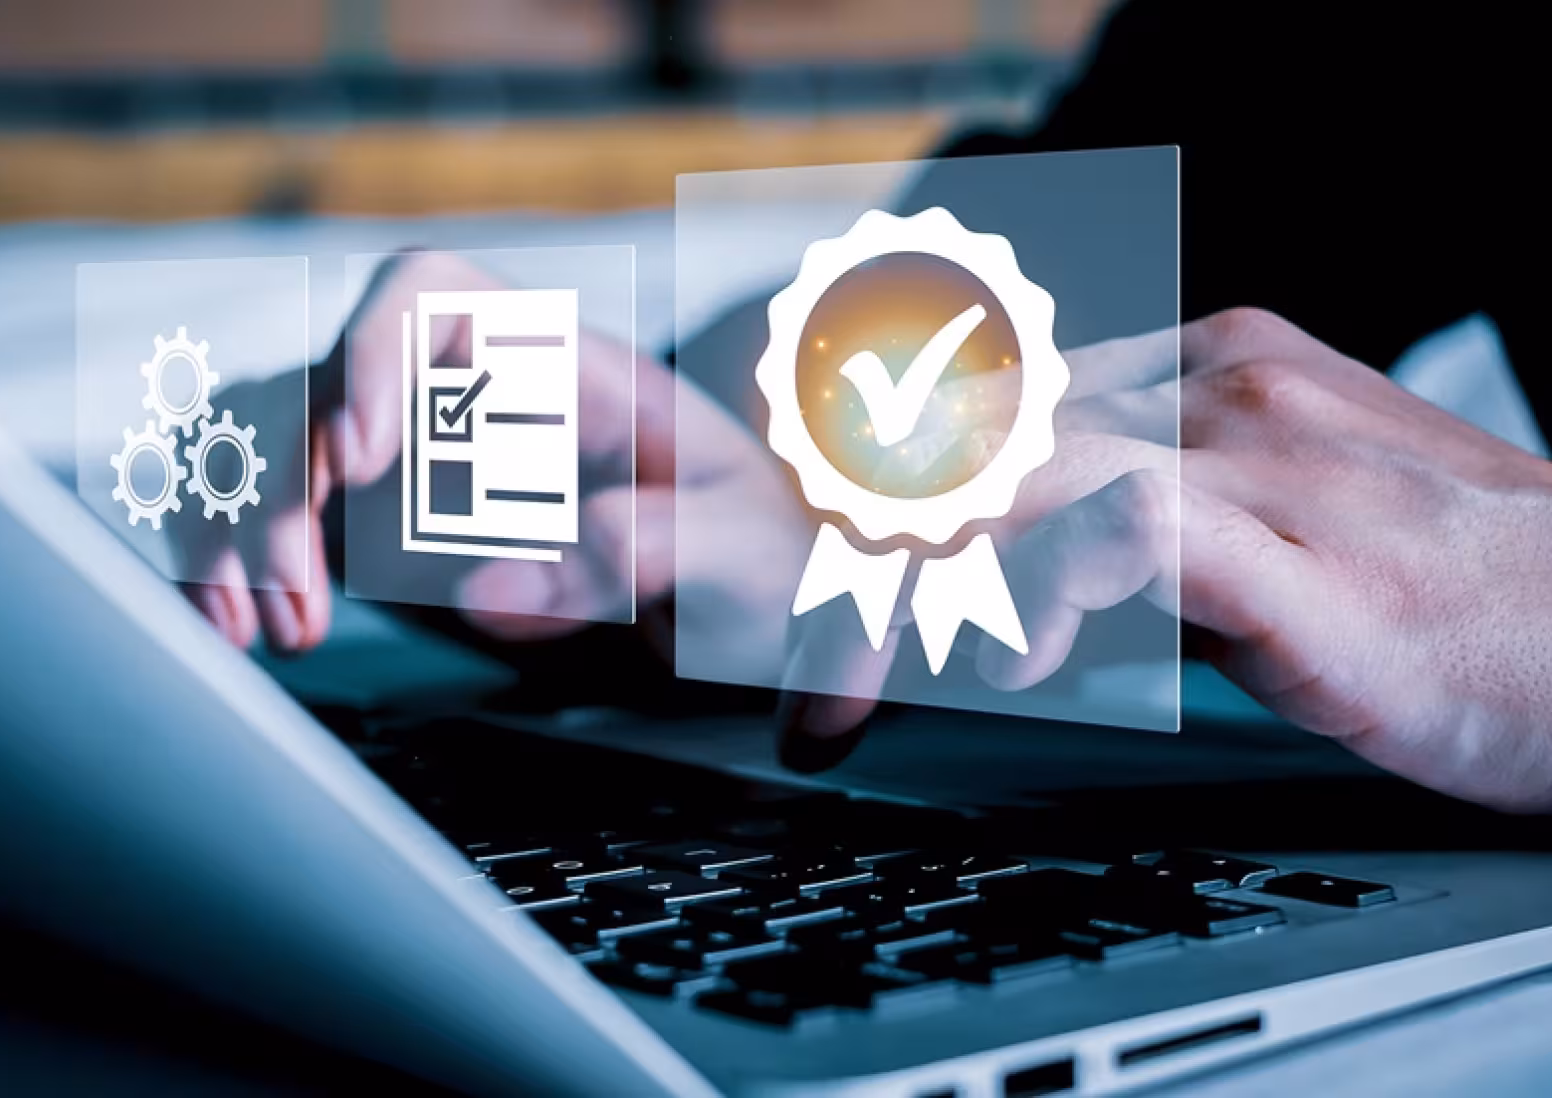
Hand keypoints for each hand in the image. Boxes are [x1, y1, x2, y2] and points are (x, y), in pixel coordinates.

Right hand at [175, 251, 806, 667]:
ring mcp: (415, 453)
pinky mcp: (387, 521)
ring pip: (271, 440)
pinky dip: (232, 552)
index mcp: (557, 359)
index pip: (428, 295)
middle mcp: (465, 388)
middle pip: (323, 379)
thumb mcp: (740, 541)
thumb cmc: (762, 543)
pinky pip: (274, 508)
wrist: (759, 593)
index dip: (371, 356)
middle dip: (285, 484)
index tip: (354, 458)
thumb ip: (641, 550)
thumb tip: (487, 593)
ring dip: (238, 524)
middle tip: (302, 600)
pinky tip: (238, 621)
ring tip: (262, 630)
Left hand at [785, 309, 1551, 812]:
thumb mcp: (1271, 534)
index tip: (779, 524)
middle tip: (736, 605)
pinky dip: (1030, 593)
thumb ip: (1147, 523)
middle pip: (970, 433)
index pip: (990, 394)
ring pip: (1011, 475)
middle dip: (837, 524)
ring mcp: (1249, 457)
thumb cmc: (1449, 602)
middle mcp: (1211, 389)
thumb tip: (1020, 569)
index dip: (868, 457)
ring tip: (823, 668)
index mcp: (1204, 370)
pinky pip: (1115, 539)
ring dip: (895, 573)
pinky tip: (1001, 663)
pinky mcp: (1290, 547)